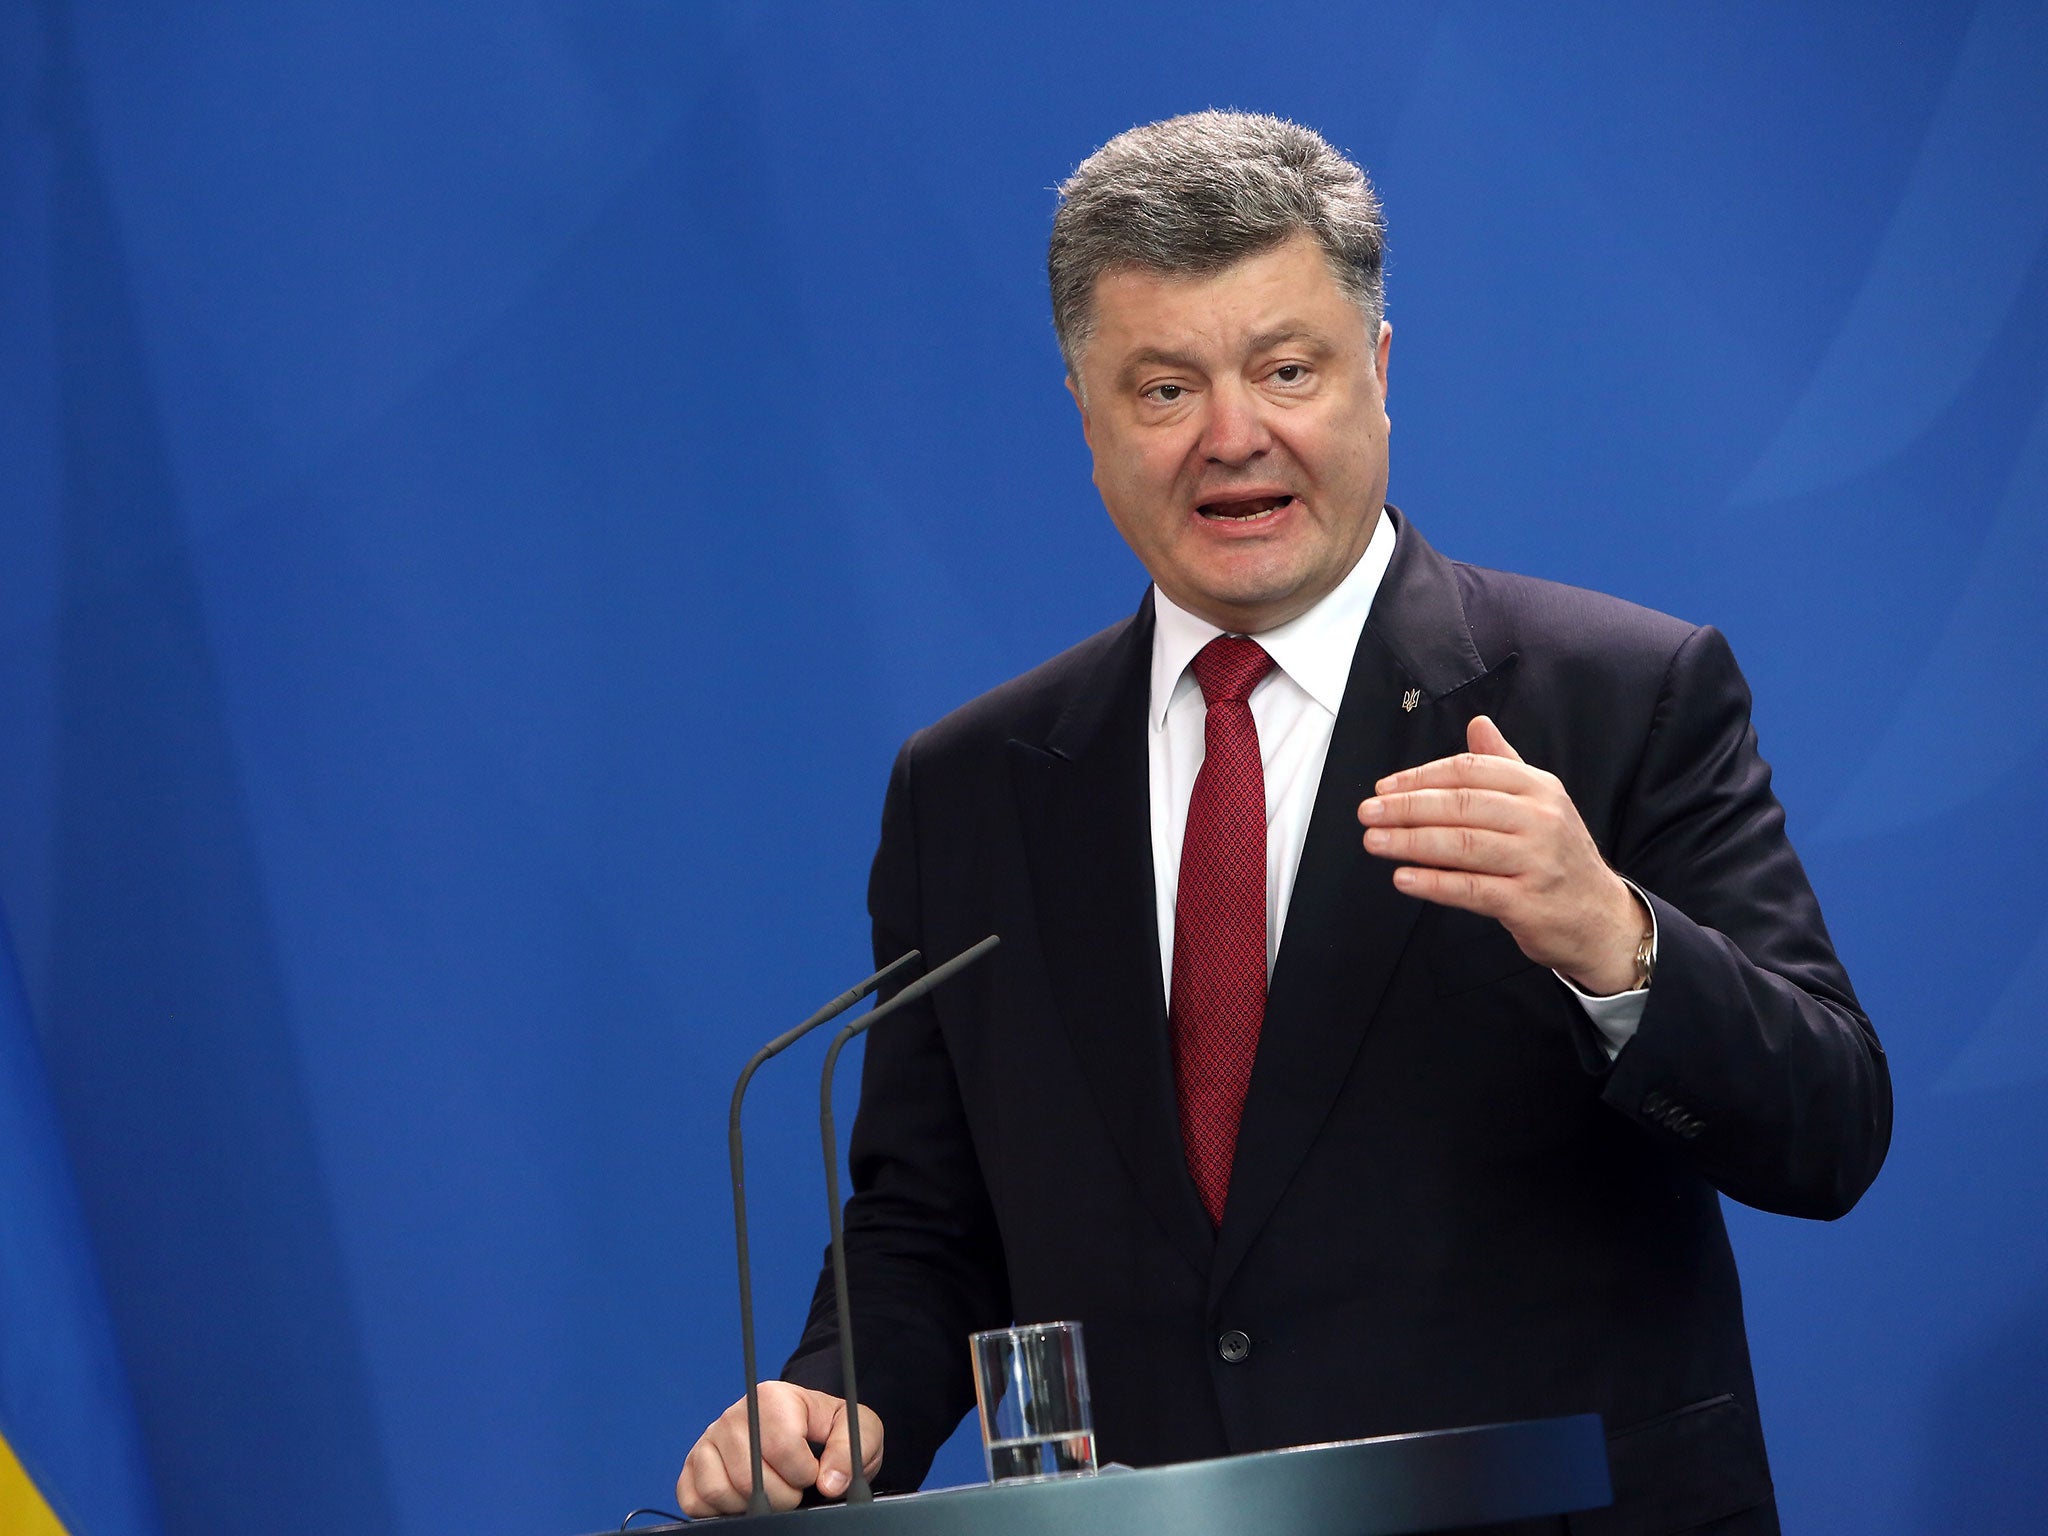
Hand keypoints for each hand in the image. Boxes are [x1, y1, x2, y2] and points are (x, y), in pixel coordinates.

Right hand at [676, 1380, 883, 1516]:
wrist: (805, 1433)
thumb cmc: (828, 1432)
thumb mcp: (858, 1429)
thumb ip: (852, 1450)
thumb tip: (830, 1483)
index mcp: (772, 1397)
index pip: (782, 1448)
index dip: (804, 1472)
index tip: (812, 1470)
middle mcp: (734, 1415)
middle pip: (748, 1477)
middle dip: (781, 1496)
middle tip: (793, 1487)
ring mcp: (709, 1440)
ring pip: (719, 1491)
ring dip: (749, 1506)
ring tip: (769, 1491)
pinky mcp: (693, 1465)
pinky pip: (693, 1500)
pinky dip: (718, 1510)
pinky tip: (742, 1499)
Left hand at [1358, 715, 1644, 993]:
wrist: (1599, 916)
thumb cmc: (1556, 855)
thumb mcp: (1539, 802)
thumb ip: (1504, 764)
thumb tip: (1477, 724)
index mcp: (1538, 788)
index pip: (1470, 772)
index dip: (1421, 778)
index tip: (1385, 788)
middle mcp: (1540, 819)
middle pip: (1462, 805)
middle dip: (1408, 807)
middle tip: (1369, 813)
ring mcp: (1536, 860)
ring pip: (1463, 845)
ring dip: (1410, 842)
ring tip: (1374, 841)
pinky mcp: (1528, 902)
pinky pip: (1471, 888)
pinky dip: (1433, 883)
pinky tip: (1403, 878)